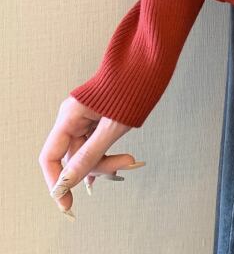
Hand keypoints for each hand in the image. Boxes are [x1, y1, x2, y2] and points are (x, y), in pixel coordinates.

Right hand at [39, 96, 144, 219]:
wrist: (149, 63)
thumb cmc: (132, 87)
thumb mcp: (113, 126)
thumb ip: (90, 154)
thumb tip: (68, 183)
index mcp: (70, 116)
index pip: (51, 156)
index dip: (56, 181)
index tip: (66, 203)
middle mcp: (73, 118)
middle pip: (73, 156)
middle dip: (96, 167)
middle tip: (123, 167)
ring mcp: (86, 118)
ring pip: (87, 152)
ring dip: (106, 161)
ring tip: (130, 160)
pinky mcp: (99, 119)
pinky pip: (96, 143)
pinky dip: (108, 152)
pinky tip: (121, 160)